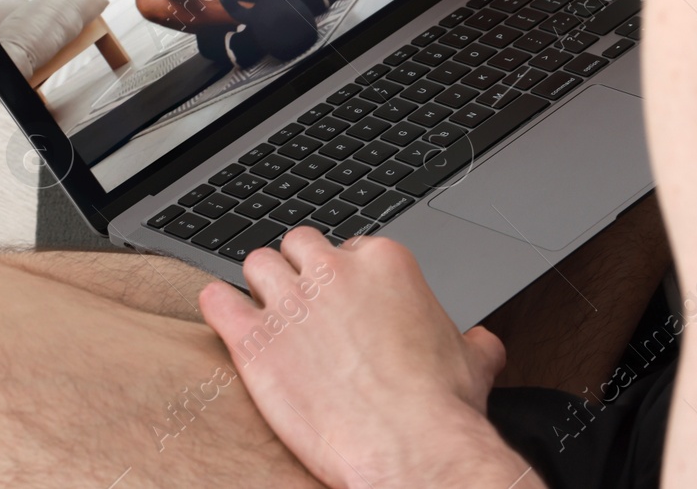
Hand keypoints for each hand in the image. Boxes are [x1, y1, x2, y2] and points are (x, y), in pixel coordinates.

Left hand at [200, 229, 529, 488]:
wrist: (411, 450)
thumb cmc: (440, 410)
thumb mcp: (471, 362)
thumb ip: (469, 340)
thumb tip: (479, 342)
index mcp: (384, 263)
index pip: (349, 248)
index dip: (345, 279)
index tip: (344, 305)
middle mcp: (334, 273)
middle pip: (298, 246)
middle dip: (300, 272)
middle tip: (304, 308)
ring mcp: (291, 304)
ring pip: (257, 265)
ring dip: (260, 287)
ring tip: (267, 315)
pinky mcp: (255, 341)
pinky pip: (217, 301)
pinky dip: (218, 306)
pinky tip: (226, 319)